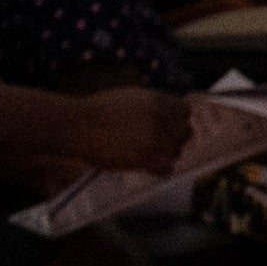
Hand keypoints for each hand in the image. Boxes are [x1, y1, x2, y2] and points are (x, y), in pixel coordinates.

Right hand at [74, 88, 196, 175]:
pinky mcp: (145, 159)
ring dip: (166, 153)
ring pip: (176, 151)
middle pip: (185, 132)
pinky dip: (160, 168)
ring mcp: (155, 140)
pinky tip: (149, 165)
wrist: (80, 125)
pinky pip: (167, 168)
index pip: (185, 111)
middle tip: (161, 141)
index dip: (177, 119)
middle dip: (175, 137)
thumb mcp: (131, 97)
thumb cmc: (100, 109)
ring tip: (149, 153)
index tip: (169, 125)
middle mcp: (161, 120)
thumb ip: (154, 105)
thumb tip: (168, 114)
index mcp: (158, 101)